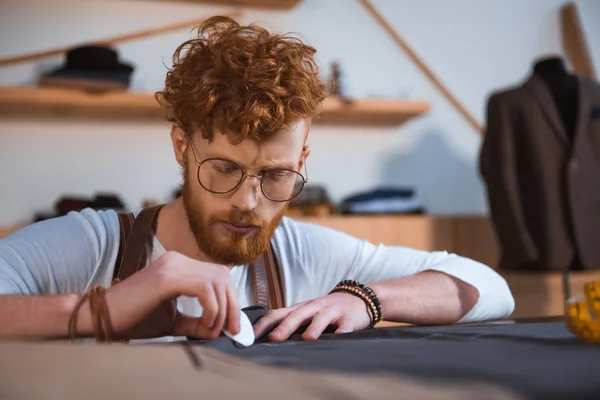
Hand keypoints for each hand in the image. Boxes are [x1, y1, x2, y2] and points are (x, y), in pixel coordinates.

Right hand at [78, 251, 239, 339]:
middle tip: (229, 330)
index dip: (232, 299)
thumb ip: (196, 322)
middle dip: (232, 305)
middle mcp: (178, 259)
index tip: (232, 325)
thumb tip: (220, 329)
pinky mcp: (166, 277)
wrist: (100, 317)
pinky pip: (204, 289)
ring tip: (210, 329)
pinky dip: (211, 308)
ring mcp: (172, 265)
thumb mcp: (172, 321)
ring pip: (218, 281)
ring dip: (222, 310)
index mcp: (179, 265)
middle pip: (223, 276)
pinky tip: (205, 324)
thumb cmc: (132, 318)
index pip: (219, 275)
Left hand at [253, 292, 371, 341]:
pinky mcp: (348, 317)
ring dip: (314, 327)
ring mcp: (331, 311)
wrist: (357, 298)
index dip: (264, 324)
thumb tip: (264, 338)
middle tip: (274, 338)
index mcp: (300, 308)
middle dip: (285, 327)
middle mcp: (313, 307)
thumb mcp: (306, 313)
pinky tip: (340, 336)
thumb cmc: (325, 310)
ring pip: (321, 317)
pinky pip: (345, 324)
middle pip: (297, 315)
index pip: (278, 313)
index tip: (252, 336)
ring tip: (308, 338)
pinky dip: (343, 330)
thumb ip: (289, 322)